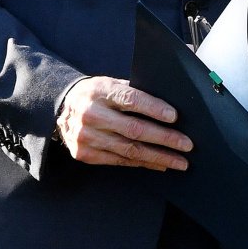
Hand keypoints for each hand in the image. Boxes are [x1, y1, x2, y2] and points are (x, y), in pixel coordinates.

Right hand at [55, 76, 190, 170]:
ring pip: (129, 150)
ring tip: (179, 161)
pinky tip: (159, 164)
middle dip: (164, 139)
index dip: (154, 108)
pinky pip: (119, 161)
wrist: (61, 108)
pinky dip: (142, 163)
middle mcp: (92, 115)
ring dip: (158, 157)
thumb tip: (168, 106)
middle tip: (186, 145)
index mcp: (101, 92)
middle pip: (134, 129)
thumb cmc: (95, 94)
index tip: (175, 117)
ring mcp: (87, 137)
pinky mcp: (85, 154)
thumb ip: (133, 92)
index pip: (131, 100)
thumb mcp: (110, 83)